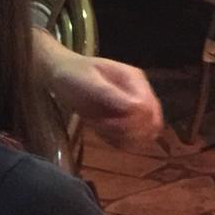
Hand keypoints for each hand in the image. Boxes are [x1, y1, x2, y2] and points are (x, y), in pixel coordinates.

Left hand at [42, 39, 164, 150]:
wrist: (61, 74)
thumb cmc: (73, 73)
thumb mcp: (88, 80)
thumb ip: (110, 94)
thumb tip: (134, 108)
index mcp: (135, 80)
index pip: (148, 108)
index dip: (132, 120)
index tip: (106, 121)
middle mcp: (140, 95)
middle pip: (153, 124)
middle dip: (129, 131)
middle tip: (102, 125)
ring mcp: (134, 109)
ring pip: (145, 136)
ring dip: (123, 137)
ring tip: (99, 126)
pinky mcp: (125, 122)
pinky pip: (131, 141)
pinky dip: (118, 141)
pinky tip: (101, 131)